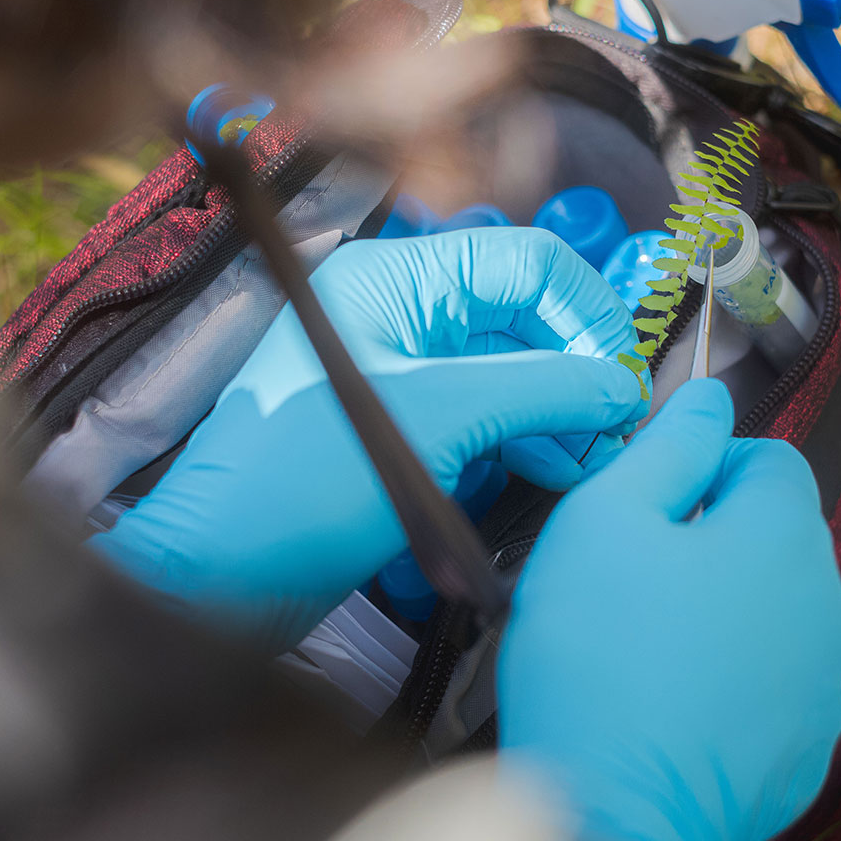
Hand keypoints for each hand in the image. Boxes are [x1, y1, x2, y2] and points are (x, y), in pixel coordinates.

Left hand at [96, 227, 645, 651]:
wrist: (219, 578)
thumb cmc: (304, 483)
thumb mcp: (438, 422)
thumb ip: (541, 391)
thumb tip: (621, 388)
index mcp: (396, 277)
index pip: (528, 262)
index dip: (588, 315)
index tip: (620, 384)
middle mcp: (401, 311)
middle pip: (526, 317)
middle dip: (578, 371)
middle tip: (614, 435)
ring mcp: (403, 371)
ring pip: (512, 371)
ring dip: (558, 413)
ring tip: (592, 463)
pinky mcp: (405, 430)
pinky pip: (484, 417)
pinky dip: (524, 441)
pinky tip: (555, 474)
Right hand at [497, 379, 840, 840]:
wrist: (616, 819)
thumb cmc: (599, 658)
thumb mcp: (605, 517)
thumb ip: (669, 445)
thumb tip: (710, 397)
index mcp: (787, 533)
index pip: (768, 458)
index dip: (698, 470)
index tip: (640, 513)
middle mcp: (831, 605)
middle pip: (775, 539)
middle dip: (709, 545)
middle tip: (626, 584)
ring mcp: (826, 688)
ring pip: (775, 617)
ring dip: (721, 617)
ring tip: (640, 654)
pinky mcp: (807, 756)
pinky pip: (770, 692)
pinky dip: (728, 689)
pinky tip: (665, 711)